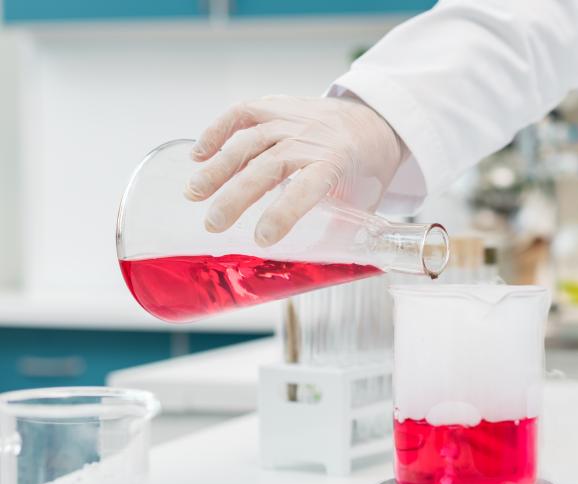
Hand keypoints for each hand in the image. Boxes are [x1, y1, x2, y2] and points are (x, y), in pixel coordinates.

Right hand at [184, 95, 405, 246]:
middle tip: (213, 224)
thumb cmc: (364, 171)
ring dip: (218, 167)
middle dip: (237, 195)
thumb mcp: (362, 203)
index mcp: (336, 164)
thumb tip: (309, 271)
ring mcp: (292, 119)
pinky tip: (198, 155)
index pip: (307, 188)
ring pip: (249, 140)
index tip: (261, 239)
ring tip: (194, 193)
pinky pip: (243, 113)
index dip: (283, 213)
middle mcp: (312, 139)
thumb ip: (336, 231)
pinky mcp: (276, 107)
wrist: (373, 124)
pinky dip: (217, 131)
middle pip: (269, 165)